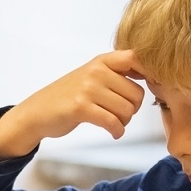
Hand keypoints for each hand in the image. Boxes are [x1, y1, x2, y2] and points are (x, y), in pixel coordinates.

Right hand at [0, 50, 147, 162]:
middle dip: (133, 110)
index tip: (140, 90)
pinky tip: (113, 132)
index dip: (148, 75)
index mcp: (102, 60)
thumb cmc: (69, 95)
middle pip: (137, 93)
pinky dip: (117, 131)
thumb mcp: (93, 75)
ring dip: (124, 122)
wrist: (38, 111)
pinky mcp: (81, 107)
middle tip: (121, 115)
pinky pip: (113, 122)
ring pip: (127, 110)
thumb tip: (151, 73)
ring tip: (114, 123)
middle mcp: (96, 71)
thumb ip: (118, 72)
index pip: (136, 58)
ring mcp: (88, 88)